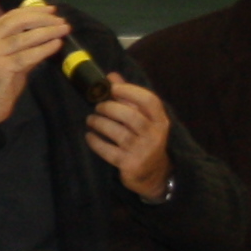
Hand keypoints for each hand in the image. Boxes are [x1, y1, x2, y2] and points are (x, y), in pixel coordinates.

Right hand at [0, 0, 69, 124]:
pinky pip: (27, 55)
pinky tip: (56, 45)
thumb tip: (48, 32)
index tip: (52, 10)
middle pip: (17, 21)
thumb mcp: (9, 58)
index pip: (11, 15)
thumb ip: (23, 45)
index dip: (33, 10)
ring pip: (24, 38)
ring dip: (47, 32)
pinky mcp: (0, 68)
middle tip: (61, 21)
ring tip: (64, 30)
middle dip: (42, 19)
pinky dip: (44, 49)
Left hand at [83, 77, 175, 201]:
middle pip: (130, 116)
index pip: (149, 101)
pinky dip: (96, 142)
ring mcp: (143, 151)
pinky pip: (108, 151)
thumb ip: (129, 98)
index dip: (130, 91)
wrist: (153, 174)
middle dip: (109, 108)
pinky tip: (89, 136)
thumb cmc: (144, 139)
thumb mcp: (144, 119)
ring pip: (118, 133)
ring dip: (100, 123)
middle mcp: (155, 135)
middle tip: (97, 106)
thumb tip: (111, 76)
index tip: (112, 88)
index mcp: (160, 121)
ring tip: (90, 119)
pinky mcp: (130, 165)